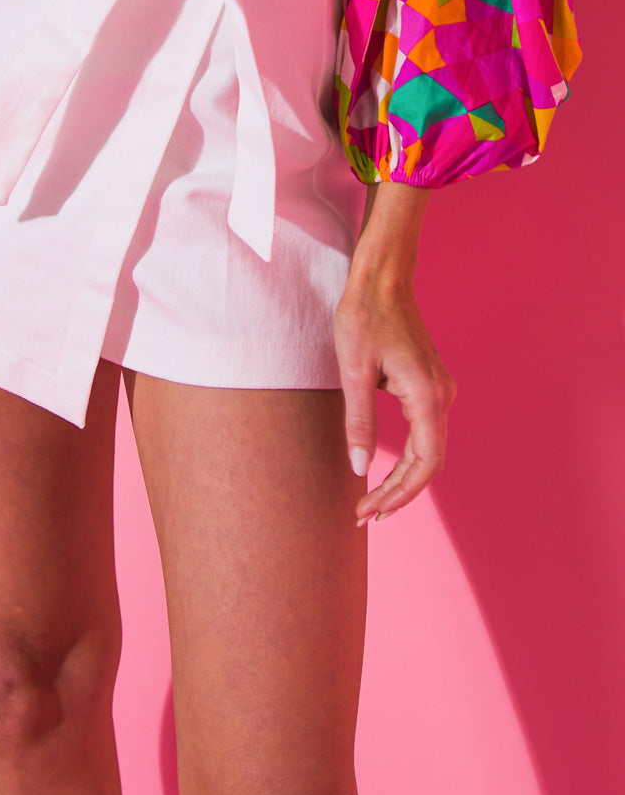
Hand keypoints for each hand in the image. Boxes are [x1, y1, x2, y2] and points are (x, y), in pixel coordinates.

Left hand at [334, 275, 456, 524]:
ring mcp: (438, 391)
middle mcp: (441, 395)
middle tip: (365, 515)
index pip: (426, 462)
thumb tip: (360, 468)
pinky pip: (424, 435)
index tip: (371, 510)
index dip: (400, 492)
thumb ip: (359, 421)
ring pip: (428, 451)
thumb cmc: (364, 316)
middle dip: (398, 493)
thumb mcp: (353, 371)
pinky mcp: (428, 387)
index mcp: (426, 394)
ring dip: (403, 480)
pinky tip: (385, 475)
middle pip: (429, 462)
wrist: (382, 279)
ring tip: (372, 504)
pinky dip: (407, 460)